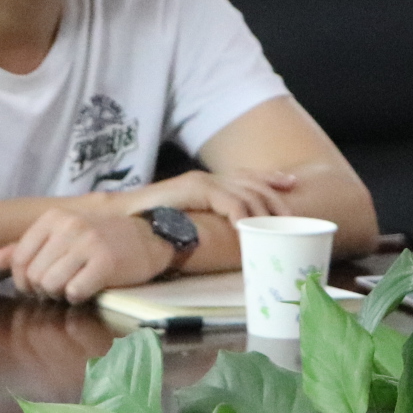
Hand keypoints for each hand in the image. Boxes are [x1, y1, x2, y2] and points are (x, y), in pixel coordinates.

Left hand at [0, 208, 165, 303]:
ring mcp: (88, 242)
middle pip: (35, 275)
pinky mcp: (106, 262)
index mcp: (53, 217)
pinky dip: (80, 296)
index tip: (35, 286)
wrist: (149, 237)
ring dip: (60, 294)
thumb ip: (26, 247)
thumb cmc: (102, 238)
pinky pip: (75, 292)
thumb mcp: (62, 235)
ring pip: (51, 285)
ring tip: (74, 286)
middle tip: (61, 286)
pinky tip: (90, 287)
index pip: (20, 258)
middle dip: (43, 289)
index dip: (23, 280)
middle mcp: (69, 225)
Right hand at [113, 168, 295, 224]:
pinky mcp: (194, 189)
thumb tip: (232, 236)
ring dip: (263, 211)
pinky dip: (242, 213)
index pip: (247, 175)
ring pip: (246, 192)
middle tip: (291, 218)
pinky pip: (228, 200)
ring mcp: (201, 182)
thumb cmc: (152, 224)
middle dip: (276, 198)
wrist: (122, 217)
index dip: (271, 178)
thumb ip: (207, 219)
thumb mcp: (188, 219)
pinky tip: (249, 228)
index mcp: (209, 182)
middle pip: (253, 183)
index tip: (291, 185)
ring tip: (275, 229)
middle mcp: (208, 178)